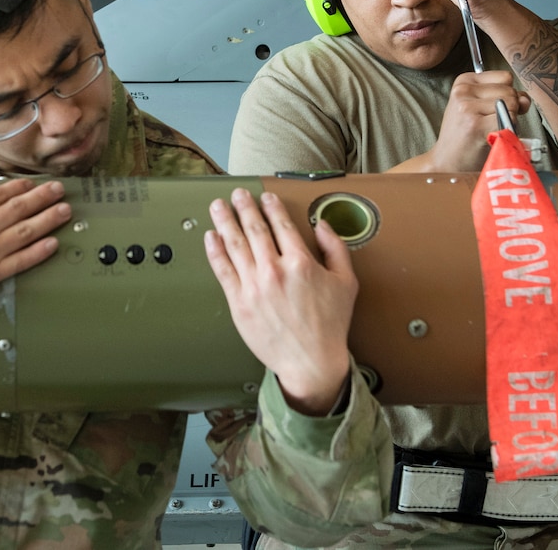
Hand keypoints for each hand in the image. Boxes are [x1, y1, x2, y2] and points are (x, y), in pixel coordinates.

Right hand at [0, 175, 70, 337]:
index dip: (20, 187)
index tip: (34, 184)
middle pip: (19, 209)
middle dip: (43, 198)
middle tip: (60, 190)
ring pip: (25, 232)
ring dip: (49, 220)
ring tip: (65, 211)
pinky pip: (20, 262)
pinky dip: (39, 252)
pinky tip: (53, 243)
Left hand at [203, 188, 357, 415]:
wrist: (311, 362)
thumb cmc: (330, 325)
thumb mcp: (346, 282)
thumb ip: (336, 249)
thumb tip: (322, 225)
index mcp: (301, 263)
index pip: (281, 225)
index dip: (271, 207)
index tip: (265, 197)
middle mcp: (274, 270)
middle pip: (254, 229)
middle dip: (244, 207)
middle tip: (237, 194)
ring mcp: (253, 286)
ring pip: (234, 244)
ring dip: (225, 221)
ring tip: (218, 207)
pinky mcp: (239, 302)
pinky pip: (223, 270)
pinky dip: (215, 250)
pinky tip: (211, 237)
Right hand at [420, 71, 531, 171]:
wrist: (448, 161)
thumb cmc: (467, 135)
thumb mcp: (481, 107)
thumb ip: (505, 96)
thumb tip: (524, 99)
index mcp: (463, 81)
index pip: (505, 77)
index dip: (507, 93)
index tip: (493, 108)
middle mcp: (463, 91)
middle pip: (510, 91)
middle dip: (509, 109)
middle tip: (490, 123)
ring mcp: (467, 107)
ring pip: (512, 105)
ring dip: (508, 121)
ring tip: (489, 130)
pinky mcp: (475, 124)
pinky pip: (510, 119)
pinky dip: (507, 130)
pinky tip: (491, 136)